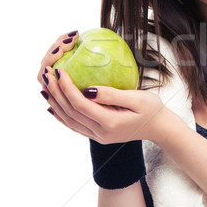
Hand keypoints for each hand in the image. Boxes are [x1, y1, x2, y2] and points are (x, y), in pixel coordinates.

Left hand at [38, 31, 166, 143]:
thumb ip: (112, 95)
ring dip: (55, 104)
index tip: (60, 71)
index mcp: (110, 123)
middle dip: (56, 93)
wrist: (160, 128)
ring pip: (69, 120)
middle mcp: (100, 133)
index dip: (66, 87)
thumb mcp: (137, 98)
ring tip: (45, 87)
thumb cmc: (152, 109)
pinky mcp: (98, 135)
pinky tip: (54, 106)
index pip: (80, 104)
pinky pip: (74, 125)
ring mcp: (98, 136)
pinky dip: (62, 115)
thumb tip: (88, 89)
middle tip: (46, 74)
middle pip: (70, 112)